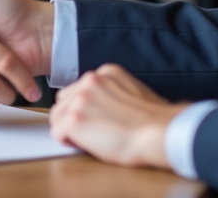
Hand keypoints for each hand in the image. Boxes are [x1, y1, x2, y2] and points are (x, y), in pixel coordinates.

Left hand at [49, 64, 185, 168]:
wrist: (159, 132)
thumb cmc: (154, 121)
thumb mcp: (134, 92)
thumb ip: (113, 93)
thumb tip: (103, 107)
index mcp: (106, 73)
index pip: (79, 88)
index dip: (83, 108)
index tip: (93, 119)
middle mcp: (90, 80)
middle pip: (64, 100)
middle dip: (72, 116)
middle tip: (90, 132)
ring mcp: (80, 99)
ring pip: (57, 116)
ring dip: (69, 129)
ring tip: (91, 139)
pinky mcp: (74, 120)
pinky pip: (57, 133)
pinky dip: (68, 141)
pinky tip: (87, 145)